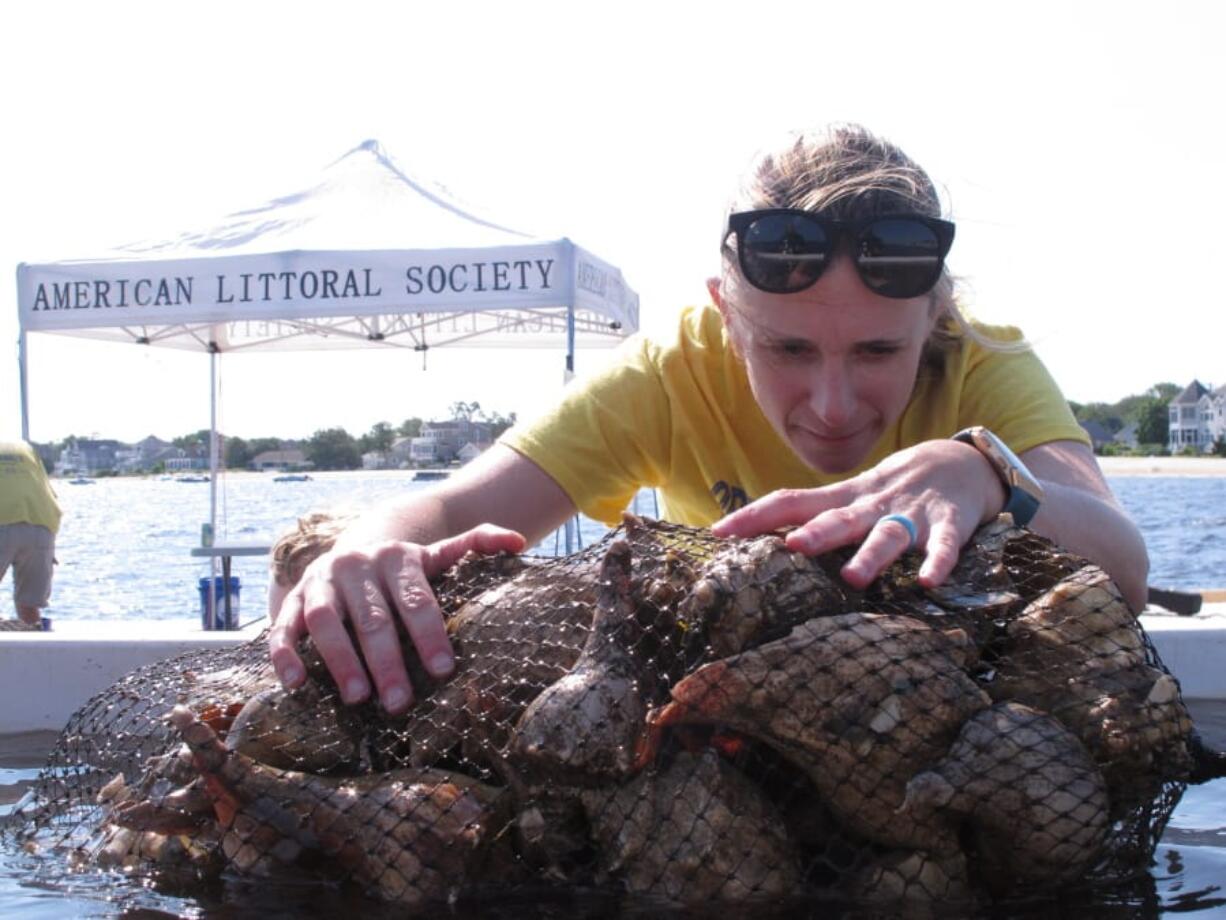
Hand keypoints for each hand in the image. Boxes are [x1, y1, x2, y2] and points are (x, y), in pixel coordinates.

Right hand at [268, 524, 525, 714]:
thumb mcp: (439, 553)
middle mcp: (357, 565)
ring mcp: (321, 582)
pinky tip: (295, 685)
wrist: (355, 549)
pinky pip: (285, 627)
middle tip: (400, 703)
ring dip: (341, 661)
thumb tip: (519, 543)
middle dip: (388, 661)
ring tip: (358, 698)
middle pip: (374, 618)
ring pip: (328, 621)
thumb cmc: (406, 569)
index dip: (429, 635)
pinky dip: (285, 654)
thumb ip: (476, 544)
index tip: (443, 670)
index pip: (417, 599)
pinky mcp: (293, 600)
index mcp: (398, 557)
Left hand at [711, 439, 1004, 589]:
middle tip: (793, 547)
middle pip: (840, 518)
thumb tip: (761, 541)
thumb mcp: (850, 499)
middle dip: (818, 533)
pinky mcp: (949, 524)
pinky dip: (938, 562)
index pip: (793, 502)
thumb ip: (813, 517)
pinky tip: (929, 582)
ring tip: (853, 577)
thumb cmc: (893, 489)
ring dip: (871, 554)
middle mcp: (872, 505)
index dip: (757, 516)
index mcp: (843, 500)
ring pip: (889, 534)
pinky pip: (944, 545)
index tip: (719, 532)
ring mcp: (911, 514)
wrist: (961, 461)